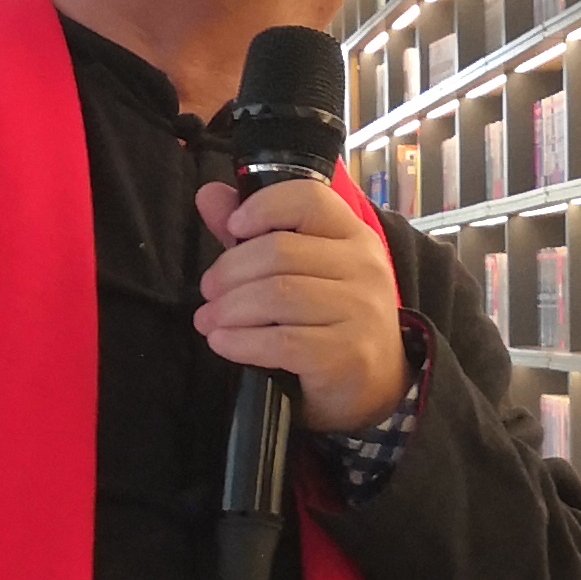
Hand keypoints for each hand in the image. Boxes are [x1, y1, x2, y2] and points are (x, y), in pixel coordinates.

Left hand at [196, 178, 411, 435]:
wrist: (372, 385)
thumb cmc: (328, 320)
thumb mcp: (297, 271)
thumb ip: (255, 233)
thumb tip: (209, 195)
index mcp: (353, 235)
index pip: (309, 199)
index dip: (264, 206)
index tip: (233, 228)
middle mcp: (364, 266)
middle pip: (280, 251)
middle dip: (230, 271)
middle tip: (208, 291)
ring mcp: (361, 310)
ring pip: (277, 295)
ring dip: (229, 309)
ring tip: (208, 320)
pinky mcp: (348, 353)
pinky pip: (281, 341)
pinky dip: (241, 342)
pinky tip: (223, 343)